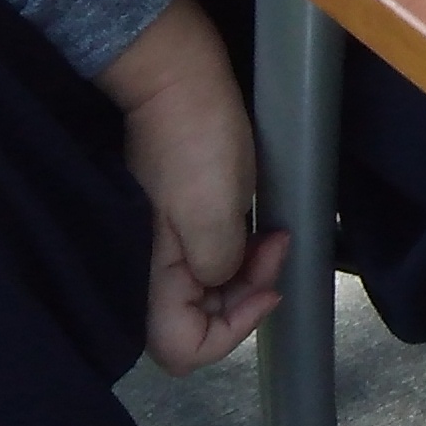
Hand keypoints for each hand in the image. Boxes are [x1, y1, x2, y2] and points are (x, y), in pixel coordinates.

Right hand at [97, 0, 287, 375]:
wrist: (177, 75)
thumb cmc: (196, 142)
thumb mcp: (213, 213)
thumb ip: (217, 270)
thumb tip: (223, 285)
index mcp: (150, 277)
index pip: (180, 350)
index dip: (230, 333)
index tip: (267, 288)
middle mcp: (151, 270)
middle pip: (198, 324)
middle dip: (246, 298)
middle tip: (275, 249)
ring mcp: (164, 246)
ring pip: (210, 293)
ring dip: (249, 273)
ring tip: (274, 233)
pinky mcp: (179, 220)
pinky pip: (211, 261)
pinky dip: (241, 252)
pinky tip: (261, 226)